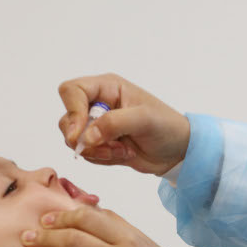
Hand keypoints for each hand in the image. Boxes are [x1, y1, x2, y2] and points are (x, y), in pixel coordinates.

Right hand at [58, 73, 190, 175]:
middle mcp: (98, 103)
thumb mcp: (144, 120)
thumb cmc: (167, 127)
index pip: (71, 91)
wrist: (179, 151)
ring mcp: (97, 125)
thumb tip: (85, 137)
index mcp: (107, 87)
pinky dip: (102, 158)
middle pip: (67, 119)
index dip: (72, 112)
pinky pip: (87, 154)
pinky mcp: (100, 143)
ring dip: (97, 151)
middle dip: (85, 139)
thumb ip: (114, 123)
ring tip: (123, 150)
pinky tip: (124, 154)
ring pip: (75, 140)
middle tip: (110, 147)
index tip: (80, 134)